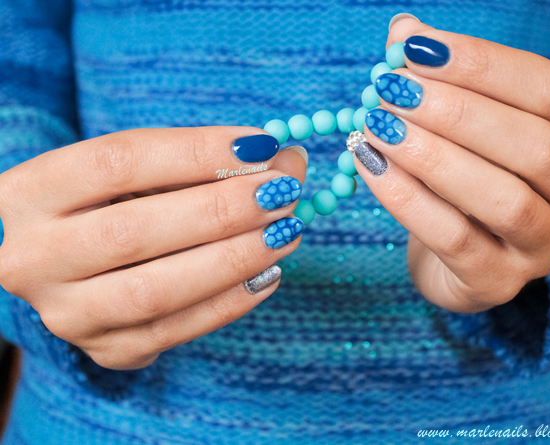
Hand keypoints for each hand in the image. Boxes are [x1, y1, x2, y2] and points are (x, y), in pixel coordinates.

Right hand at [0, 127, 306, 368]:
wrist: (77, 267)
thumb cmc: (116, 205)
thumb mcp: (145, 173)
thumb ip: (207, 163)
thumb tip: (288, 160)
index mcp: (30, 192)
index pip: (116, 162)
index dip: (195, 152)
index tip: (261, 145)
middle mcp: (33, 258)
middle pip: (133, 231)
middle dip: (221, 210)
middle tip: (282, 192)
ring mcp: (67, 313)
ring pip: (154, 291)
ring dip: (233, 259)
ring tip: (286, 231)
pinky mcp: (107, 350)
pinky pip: (176, 331)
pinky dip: (230, 302)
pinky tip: (268, 273)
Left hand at [354, 17, 549, 312]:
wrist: (461, 255)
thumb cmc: (471, 178)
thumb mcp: (470, 126)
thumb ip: (444, 78)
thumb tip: (404, 31)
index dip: (482, 65)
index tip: (414, 48)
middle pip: (536, 145)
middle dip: (456, 112)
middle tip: (391, 91)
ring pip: (504, 198)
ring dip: (433, 156)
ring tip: (376, 127)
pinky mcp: (502, 282)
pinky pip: (457, 240)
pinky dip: (409, 200)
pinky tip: (370, 167)